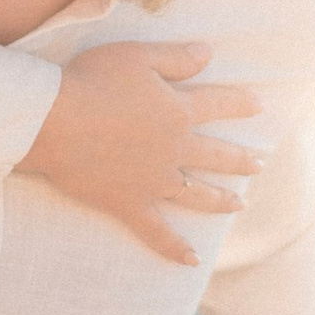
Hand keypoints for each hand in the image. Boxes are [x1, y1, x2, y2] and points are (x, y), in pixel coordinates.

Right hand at [15, 38, 262, 265]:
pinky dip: (174, 248)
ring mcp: (154, 182)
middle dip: (241, 159)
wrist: (54, 121)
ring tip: (239, 204)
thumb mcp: (137, 56)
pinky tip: (192, 260)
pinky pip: (157, 232)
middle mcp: (174, 150)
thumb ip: (176, 58)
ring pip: (198, 194)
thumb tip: (209, 54)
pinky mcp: (129, 204)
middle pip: (217, 155)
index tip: (259, 108)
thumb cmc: (91, 82)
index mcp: (178, 112)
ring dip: (221, 199)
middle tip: (260, 164)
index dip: (240, 105)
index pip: (219, 106)